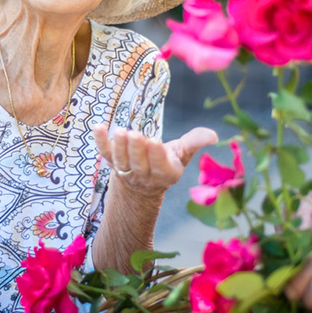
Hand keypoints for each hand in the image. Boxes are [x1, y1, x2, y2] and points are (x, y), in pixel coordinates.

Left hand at [92, 125, 217, 193]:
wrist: (143, 184)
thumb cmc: (167, 161)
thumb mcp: (183, 154)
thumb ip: (195, 142)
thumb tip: (213, 135)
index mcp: (165, 173)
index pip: (160, 166)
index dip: (156, 155)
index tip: (154, 142)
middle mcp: (145, 175)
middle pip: (139, 163)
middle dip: (136, 149)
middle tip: (135, 134)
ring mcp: (126, 170)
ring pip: (121, 161)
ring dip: (118, 146)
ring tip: (119, 131)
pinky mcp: (112, 163)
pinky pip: (105, 153)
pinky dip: (100, 142)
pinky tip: (98, 127)